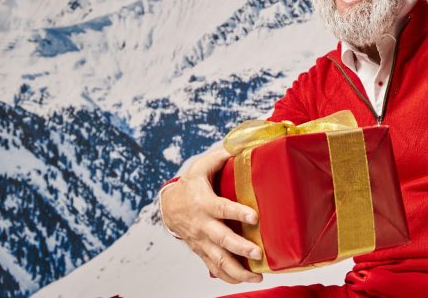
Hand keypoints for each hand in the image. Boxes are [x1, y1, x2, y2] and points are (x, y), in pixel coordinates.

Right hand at [160, 146, 263, 283]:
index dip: (238, 213)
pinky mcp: (202, 251)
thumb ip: (220, 157)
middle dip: (240, 248)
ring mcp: (202, 241)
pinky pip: (214, 268)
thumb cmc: (191, 185)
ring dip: (238, 270)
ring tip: (257, 276)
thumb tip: (240, 145)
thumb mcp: (202, 167)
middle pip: (221, 240)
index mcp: (204, 203)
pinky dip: (228, 277)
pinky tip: (245, 281)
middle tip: (258, 253)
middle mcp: (203, 225)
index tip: (255, 217)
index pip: (222, 209)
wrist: (169, 206)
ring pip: (218, 260)